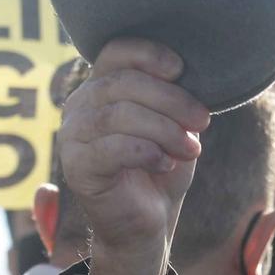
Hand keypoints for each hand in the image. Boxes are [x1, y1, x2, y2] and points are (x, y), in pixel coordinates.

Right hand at [58, 38, 209, 274]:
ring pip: (119, 115)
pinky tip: (166, 164)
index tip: (180, 69)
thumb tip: (186, 71)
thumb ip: (173, 95)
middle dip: (171, 99)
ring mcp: (72, 136)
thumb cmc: (162, 166)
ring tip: (191, 149)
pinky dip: (147, 152)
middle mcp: (80, 106)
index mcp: (102, 87)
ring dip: (164, 129)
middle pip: (122, 82)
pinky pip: (112, 148)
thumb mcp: (174, 123)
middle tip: (202, 121)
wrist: (148, 222)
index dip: (148, 53)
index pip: (115, 52)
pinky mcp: (76, 167)